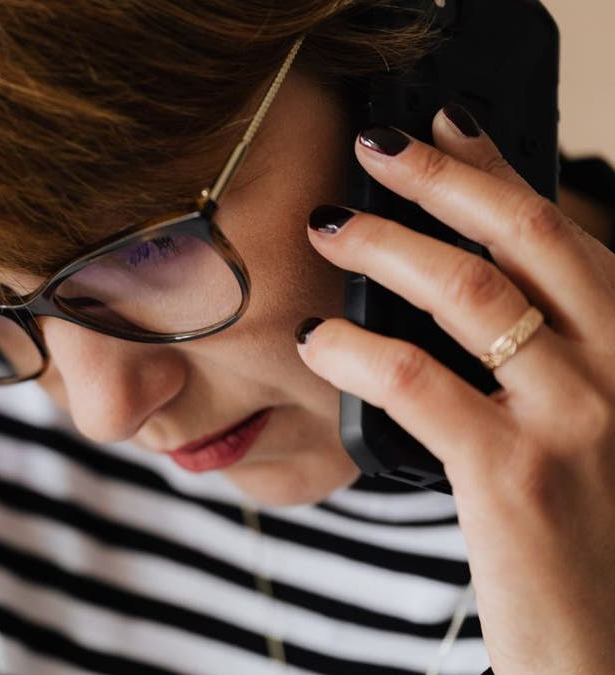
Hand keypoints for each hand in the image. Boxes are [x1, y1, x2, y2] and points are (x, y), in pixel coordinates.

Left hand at [297, 108, 614, 672]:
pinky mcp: (515, 477)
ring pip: (470, 294)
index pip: (566, 236)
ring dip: (388, 246)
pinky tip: (317, 340)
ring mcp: (578, 420)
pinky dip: (357, 351)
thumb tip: (465, 293)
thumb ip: (551, 361)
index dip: (501, 172)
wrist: (614, 654)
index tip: (446, 130)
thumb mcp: (596, 430)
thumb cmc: (592, 542)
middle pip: (527, 238)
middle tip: (375, 149)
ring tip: (331, 228)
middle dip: (443, 180)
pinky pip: (420, 383)